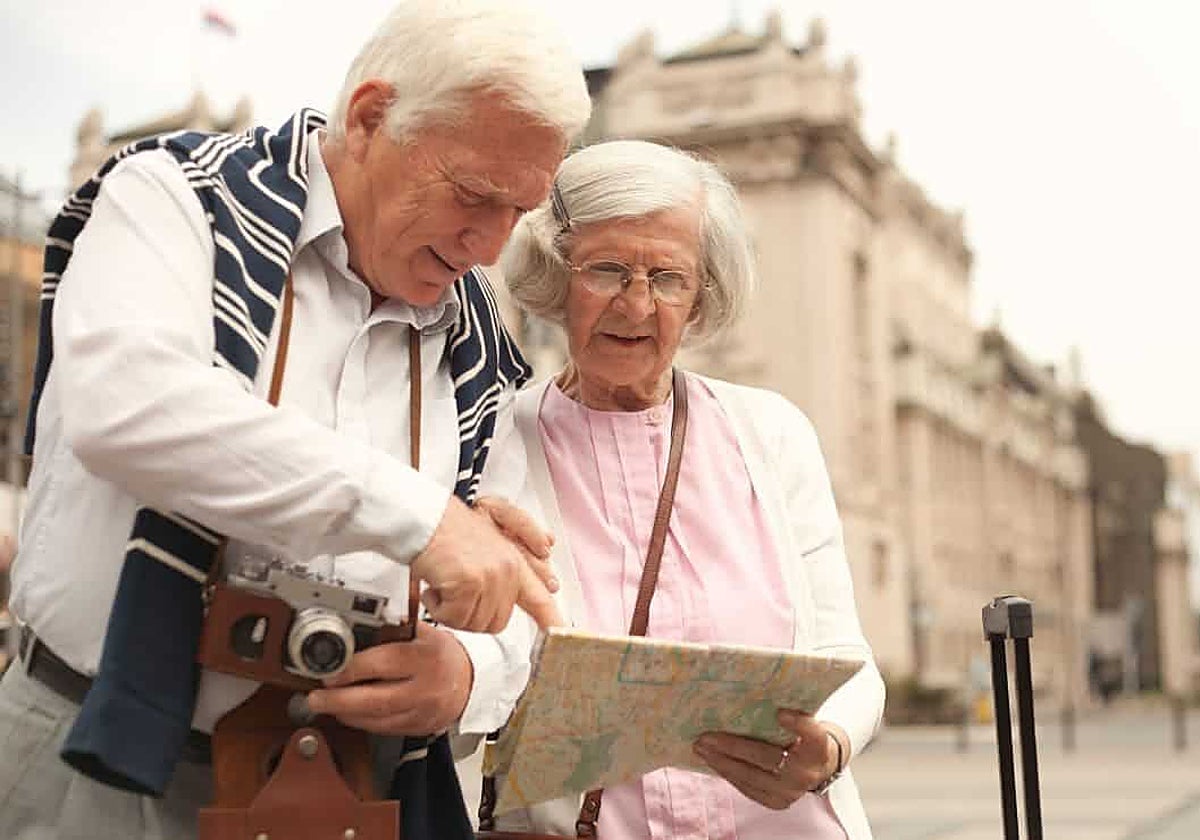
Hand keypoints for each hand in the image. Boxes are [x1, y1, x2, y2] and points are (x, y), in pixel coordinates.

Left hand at [304, 623, 471, 734]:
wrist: (470, 682)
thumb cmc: (442, 653)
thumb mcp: (424, 633)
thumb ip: (393, 630)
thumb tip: (353, 625)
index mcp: (426, 656)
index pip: (383, 663)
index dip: (351, 668)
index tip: (330, 669)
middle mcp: (425, 687)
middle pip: (375, 699)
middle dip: (339, 700)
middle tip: (316, 696)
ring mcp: (421, 712)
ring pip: (376, 719)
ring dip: (344, 713)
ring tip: (324, 704)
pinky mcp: (417, 729)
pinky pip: (382, 730)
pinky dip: (360, 722)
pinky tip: (348, 713)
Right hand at [411, 495, 562, 632]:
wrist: (423, 517)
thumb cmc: (448, 528)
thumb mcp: (490, 536)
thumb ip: (515, 555)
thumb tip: (542, 567)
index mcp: (514, 562)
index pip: (540, 599)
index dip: (551, 622)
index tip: (561, 637)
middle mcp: (508, 569)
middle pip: (497, 622)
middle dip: (471, 615)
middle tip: (456, 593)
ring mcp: (490, 576)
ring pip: (474, 623)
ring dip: (452, 611)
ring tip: (444, 584)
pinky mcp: (470, 583)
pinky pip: (453, 618)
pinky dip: (438, 608)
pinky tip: (434, 586)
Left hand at [692, 710, 846, 809]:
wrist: (817, 767)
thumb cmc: (803, 735)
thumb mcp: (804, 720)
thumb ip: (789, 711)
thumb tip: (750, 689)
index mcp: (818, 747)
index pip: (812, 734)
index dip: (798, 724)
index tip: (780, 712)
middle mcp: (807, 773)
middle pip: (767, 757)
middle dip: (733, 747)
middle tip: (705, 737)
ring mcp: (791, 792)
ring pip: (751, 776)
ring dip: (722, 761)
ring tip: (700, 748)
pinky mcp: (777, 803)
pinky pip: (748, 788)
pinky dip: (728, 773)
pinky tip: (712, 761)